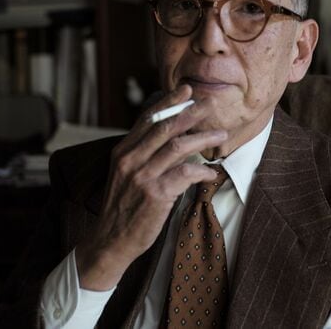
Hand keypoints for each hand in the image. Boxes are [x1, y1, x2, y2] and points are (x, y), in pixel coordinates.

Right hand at [75, 85, 226, 289]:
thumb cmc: (123, 208)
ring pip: (178, 146)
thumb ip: (142, 156)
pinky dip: (202, 170)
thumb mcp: (125, 176)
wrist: (110, 241)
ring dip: (203, 138)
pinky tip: (212, 173)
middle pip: (165, 126)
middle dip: (191, 112)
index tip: (185, 90)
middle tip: (210, 103)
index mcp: (122, 152)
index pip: (147, 118)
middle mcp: (130, 160)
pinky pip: (185, 174)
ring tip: (221, 135)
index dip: (168, 102)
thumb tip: (170, 138)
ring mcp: (142, 176)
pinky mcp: (155, 194)